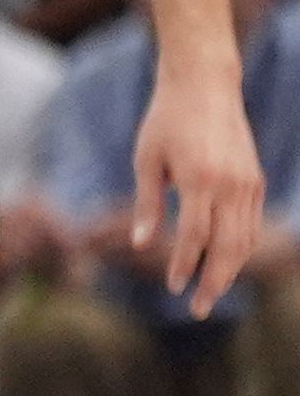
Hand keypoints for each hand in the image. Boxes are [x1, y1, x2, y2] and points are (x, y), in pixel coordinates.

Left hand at [132, 70, 265, 315]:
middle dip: (213, 281)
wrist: (205, 86)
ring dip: (229, 270)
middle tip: (198, 310)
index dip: (183, 265)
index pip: (194, 236)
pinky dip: (239, 248)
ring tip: (210, 292)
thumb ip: (147, 204)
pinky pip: (251, 224)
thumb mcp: (146, 159)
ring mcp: (248, 184)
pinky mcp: (255, 181)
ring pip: (245, 240)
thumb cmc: (166, 121)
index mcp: (201, 179)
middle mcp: (231, 185)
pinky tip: (225, 263)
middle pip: (228, 247)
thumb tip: (141, 245)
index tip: (173, 287)